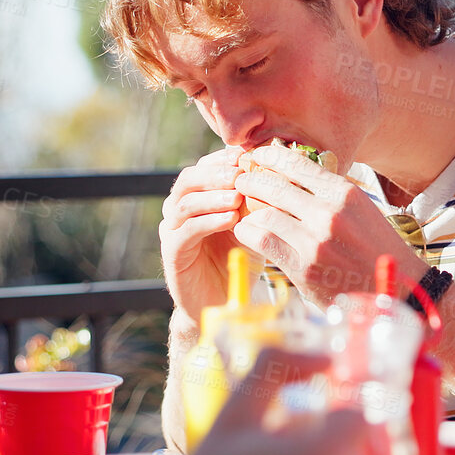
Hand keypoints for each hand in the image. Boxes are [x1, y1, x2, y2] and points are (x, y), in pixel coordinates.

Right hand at [159, 147, 250, 323]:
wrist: (223, 299)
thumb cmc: (240, 258)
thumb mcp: (253, 225)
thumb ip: (258, 201)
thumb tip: (282, 173)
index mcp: (197, 197)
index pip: (204, 167)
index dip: (222, 159)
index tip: (246, 155)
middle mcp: (179, 209)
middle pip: (189, 179)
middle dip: (216, 173)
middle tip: (240, 173)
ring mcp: (173, 230)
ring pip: (185, 203)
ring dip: (213, 196)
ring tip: (238, 196)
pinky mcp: (173, 253)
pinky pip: (187, 231)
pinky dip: (209, 221)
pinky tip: (231, 220)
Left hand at [230, 144, 426, 305]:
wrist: (397, 289)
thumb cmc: (376, 249)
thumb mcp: (361, 211)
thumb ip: (329, 195)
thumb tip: (292, 178)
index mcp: (346, 193)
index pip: (298, 164)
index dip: (271, 157)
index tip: (257, 156)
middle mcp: (330, 213)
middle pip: (275, 186)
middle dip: (252, 181)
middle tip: (241, 181)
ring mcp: (316, 241)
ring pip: (264, 213)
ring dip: (248, 210)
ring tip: (242, 209)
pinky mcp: (304, 268)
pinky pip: (264, 241)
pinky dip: (249, 233)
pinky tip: (247, 232)